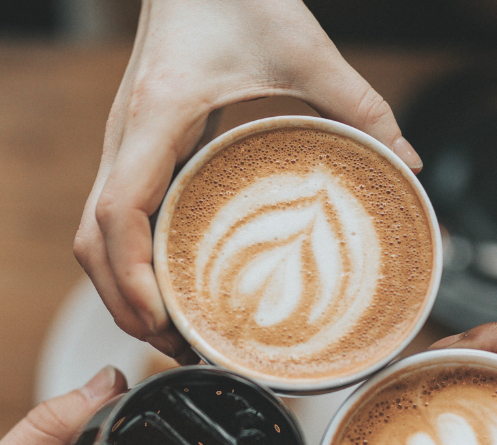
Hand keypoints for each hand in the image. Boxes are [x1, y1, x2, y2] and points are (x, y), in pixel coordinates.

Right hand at [74, 0, 421, 360]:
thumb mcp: (302, 47)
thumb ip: (358, 104)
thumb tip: (405, 163)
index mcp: (154, 119)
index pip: (116, 214)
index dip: (131, 277)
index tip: (164, 320)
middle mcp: (122, 141)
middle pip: (91, 245)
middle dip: (124, 304)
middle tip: (176, 346)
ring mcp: (119, 150)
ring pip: (90, 240)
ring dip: (119, 291)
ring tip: (168, 332)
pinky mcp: (131, 155)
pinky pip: (111, 224)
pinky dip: (127, 266)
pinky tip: (164, 288)